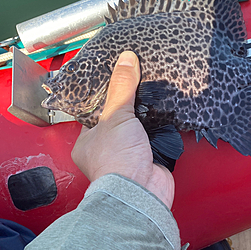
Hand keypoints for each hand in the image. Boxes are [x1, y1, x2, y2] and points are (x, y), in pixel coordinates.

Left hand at [71, 51, 174, 208]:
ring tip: (152, 94)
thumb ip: (121, 87)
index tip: (116, 78)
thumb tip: (126, 59)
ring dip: (145, 117)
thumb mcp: (115, 115)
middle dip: (129, 106)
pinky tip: (163, 113)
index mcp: (87, 142)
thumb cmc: (116, 159)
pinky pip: (154, 138)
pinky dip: (159, 128)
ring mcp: (128, 156)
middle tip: (137, 84)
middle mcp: (105, 150)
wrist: (140, 190)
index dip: (105, 96)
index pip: (93, 113)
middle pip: (118, 120)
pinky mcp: (148, 159)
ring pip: (137, 129)